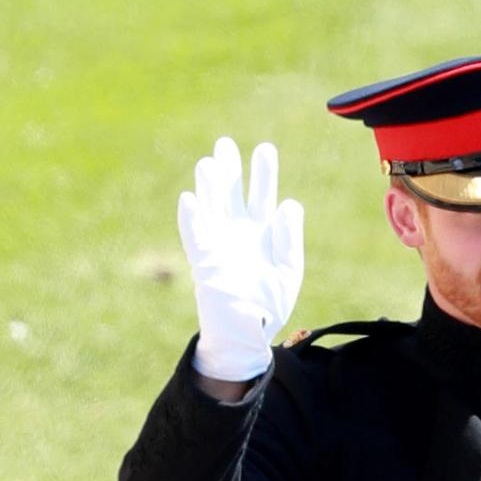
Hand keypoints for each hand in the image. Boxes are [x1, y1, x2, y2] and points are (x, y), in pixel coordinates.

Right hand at [177, 136, 303, 385]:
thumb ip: (289, 239)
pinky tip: (190, 198)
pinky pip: (195, 236)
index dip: (263, 173)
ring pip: (211, 208)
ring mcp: (219, 244)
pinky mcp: (204, 262)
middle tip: (226, 143)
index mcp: (261, 232)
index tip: (264, 149)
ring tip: (210, 163)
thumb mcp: (287, 271)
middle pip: (232, 193)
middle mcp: (237, 232)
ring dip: (209, 186)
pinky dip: (192, 218)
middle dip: (230, 169)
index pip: (262, 195)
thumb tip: (290, 204)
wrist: (247, 336)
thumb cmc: (269, 305)